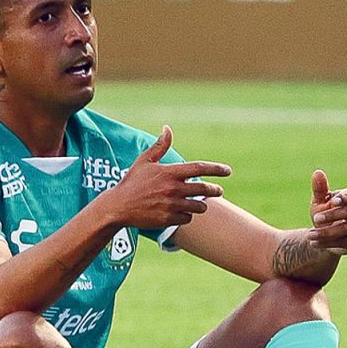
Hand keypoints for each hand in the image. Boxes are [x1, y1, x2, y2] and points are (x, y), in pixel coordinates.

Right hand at [100, 126, 230, 229]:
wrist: (119, 206)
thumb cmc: (132, 182)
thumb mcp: (145, 161)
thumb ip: (160, 146)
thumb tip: (167, 128)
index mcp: (170, 172)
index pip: (199, 168)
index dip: (216, 169)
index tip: (228, 171)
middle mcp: (173, 188)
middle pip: (204, 189)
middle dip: (215, 190)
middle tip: (219, 190)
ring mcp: (172, 205)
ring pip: (198, 206)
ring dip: (201, 205)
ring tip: (199, 204)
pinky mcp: (168, 219)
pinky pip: (187, 218)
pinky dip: (188, 215)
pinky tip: (183, 212)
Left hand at [307, 169, 346, 255]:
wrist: (323, 236)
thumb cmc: (323, 214)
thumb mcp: (319, 202)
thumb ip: (320, 189)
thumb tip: (317, 172)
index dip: (344, 198)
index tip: (333, 202)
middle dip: (333, 215)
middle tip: (315, 218)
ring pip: (346, 229)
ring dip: (327, 232)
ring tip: (310, 235)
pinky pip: (343, 242)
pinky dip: (327, 243)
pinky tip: (313, 243)